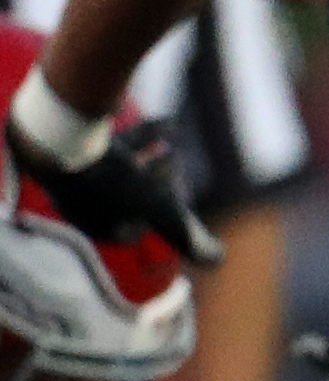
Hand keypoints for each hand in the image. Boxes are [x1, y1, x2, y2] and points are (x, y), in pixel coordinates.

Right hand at [5, 114, 221, 270]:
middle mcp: (78, 202)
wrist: (58, 136)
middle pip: (126, 195)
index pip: (134, 228)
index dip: (164, 217)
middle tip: (176, 160)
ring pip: (118, 162)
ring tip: (173, 132)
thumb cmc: (112, 180)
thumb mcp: (162, 214)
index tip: (179, 197)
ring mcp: (71, 172)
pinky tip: (165, 121)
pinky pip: (109, 139)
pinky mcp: (69, 143)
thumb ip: (190, 240)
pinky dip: (140, 132)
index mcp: (93, 225)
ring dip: (149, 149)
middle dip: (157, 179)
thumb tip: (218, 260)